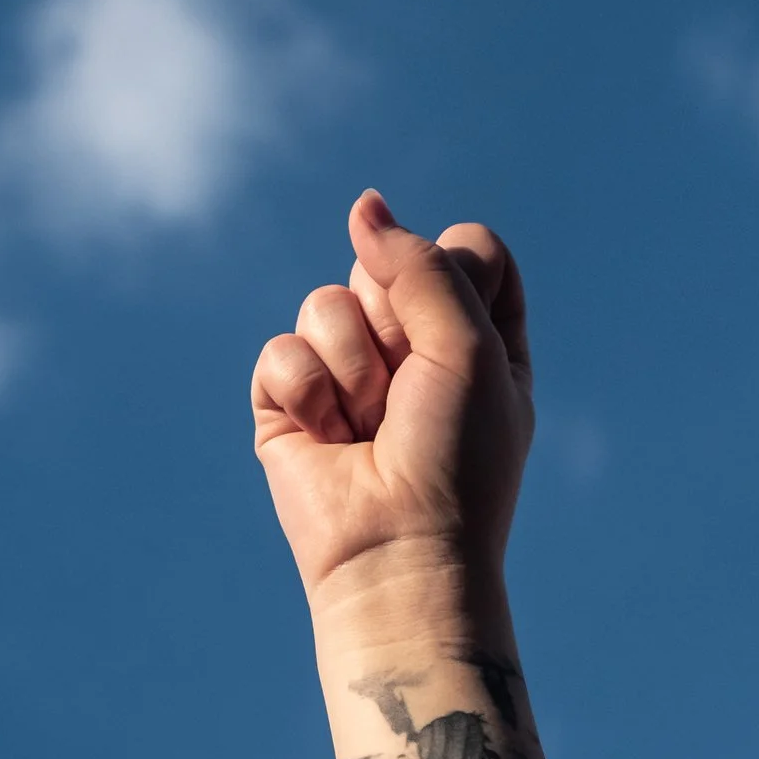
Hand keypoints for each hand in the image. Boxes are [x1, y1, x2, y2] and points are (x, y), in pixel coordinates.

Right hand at [251, 191, 533, 605]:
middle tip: (409, 391)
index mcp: (478, 334)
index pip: (464, 247)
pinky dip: (304, 393)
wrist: (395, 552)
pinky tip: (325, 438)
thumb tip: (363, 206)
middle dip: (396, 324)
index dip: (452, 275)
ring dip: (352, 368)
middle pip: (385, 265)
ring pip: (325, 303)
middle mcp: (411, 347)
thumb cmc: (455, 461)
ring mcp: (345, 372)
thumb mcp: (469, 346)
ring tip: (366, 425)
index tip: (460, 337)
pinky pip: (280, 351)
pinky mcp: (287, 402)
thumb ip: (420, 265)